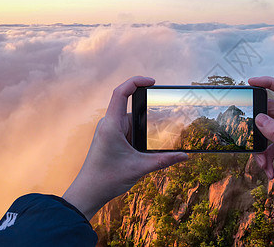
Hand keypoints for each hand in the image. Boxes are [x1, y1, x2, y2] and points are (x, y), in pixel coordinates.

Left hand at [63, 76, 187, 219]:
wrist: (88, 192)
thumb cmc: (107, 179)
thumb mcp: (140, 168)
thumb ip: (164, 160)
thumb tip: (185, 156)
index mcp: (112, 125)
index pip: (121, 92)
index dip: (136, 82)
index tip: (152, 81)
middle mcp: (109, 124)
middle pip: (131, 108)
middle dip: (147, 116)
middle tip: (162, 124)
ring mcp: (108, 131)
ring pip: (130, 121)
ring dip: (142, 130)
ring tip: (148, 146)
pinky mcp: (110, 138)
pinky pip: (127, 130)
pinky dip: (137, 135)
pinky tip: (142, 149)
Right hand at [248, 76, 273, 216]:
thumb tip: (258, 118)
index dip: (269, 82)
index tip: (251, 82)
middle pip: (271, 112)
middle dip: (259, 127)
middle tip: (249, 135)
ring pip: (267, 131)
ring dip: (262, 148)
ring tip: (263, 163)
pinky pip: (269, 145)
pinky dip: (266, 157)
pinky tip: (269, 171)